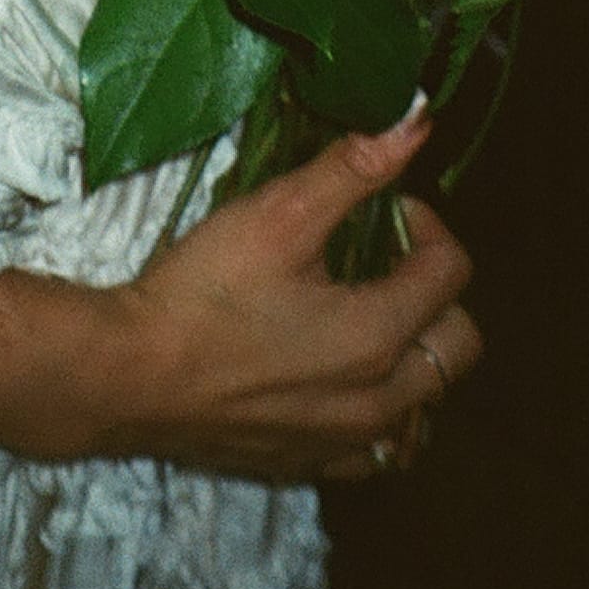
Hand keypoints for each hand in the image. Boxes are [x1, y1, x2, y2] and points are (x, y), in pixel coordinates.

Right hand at [97, 107, 479, 483]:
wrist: (130, 376)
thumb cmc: (205, 291)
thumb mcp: (278, 214)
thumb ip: (353, 169)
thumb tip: (417, 121)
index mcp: (379, 334)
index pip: (451, 272)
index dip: (426, 225)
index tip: (385, 207)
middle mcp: (378, 401)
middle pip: (458, 346)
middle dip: (436, 293)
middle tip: (384, 261)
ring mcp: (344, 444)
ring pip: (424, 405)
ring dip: (416, 359)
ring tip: (369, 320)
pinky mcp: (309, 467)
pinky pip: (377, 450)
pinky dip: (379, 414)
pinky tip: (340, 383)